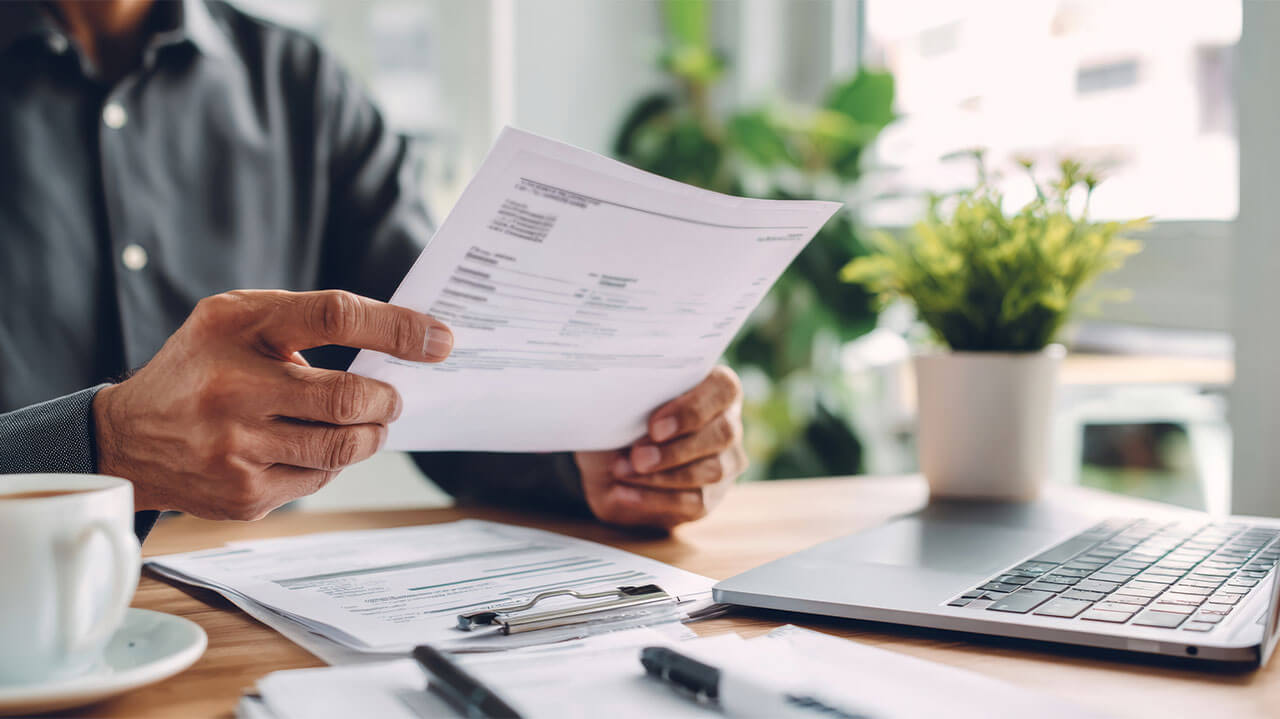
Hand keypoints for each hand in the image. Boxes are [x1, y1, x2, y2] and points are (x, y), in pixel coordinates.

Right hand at [93, 290, 452, 519]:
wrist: (127, 440)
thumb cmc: (200, 368)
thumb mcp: (234, 320)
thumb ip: (305, 320)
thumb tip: (397, 345)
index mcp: (236, 327)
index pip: (335, 316)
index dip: (397, 328)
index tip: (440, 340)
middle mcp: (233, 388)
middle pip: (348, 398)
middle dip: (386, 399)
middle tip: (391, 397)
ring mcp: (237, 449)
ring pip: (343, 446)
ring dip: (370, 434)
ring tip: (365, 422)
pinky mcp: (245, 495)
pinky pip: (321, 478)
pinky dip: (334, 460)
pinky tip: (312, 446)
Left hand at [574, 366, 746, 528]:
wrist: (606, 461)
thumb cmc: (619, 419)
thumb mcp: (620, 404)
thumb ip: (631, 399)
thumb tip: (621, 404)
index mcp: (714, 388)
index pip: (723, 388)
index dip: (692, 409)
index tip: (654, 426)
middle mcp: (728, 424)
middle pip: (722, 434)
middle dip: (675, 449)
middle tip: (637, 456)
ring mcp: (724, 464)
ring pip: (711, 471)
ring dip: (662, 475)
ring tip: (621, 472)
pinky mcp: (709, 498)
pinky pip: (693, 502)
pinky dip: (653, 498)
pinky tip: (621, 493)